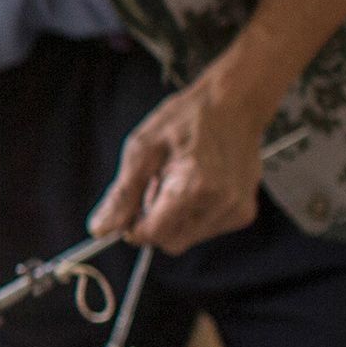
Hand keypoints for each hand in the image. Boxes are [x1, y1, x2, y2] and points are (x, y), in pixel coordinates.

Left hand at [90, 69, 274, 253]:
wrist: (234, 105)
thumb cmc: (188, 119)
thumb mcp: (142, 148)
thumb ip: (122, 194)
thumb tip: (101, 229)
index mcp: (194, 186)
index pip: (153, 235)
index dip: (133, 226)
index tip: (129, 208)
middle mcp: (221, 204)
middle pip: (169, 242)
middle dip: (154, 222)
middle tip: (156, 185)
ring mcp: (236, 210)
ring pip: (186, 239)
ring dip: (173, 219)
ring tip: (177, 182)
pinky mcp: (244, 213)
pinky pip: (204, 231)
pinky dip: (192, 216)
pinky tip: (195, 187)